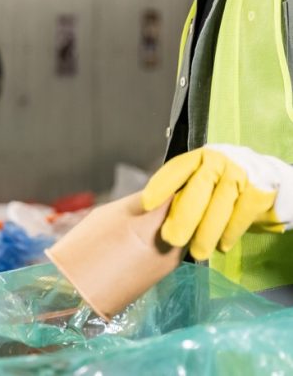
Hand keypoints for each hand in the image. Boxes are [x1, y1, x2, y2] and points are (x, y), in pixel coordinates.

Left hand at [142, 144, 292, 259]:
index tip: (145, 204)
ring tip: (196, 253)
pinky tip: (221, 246)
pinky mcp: (258, 191)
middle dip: (184, 216)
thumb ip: (182, 191)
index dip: (161, 185)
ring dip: (207, 232)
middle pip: (198, 189)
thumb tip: (148, 210)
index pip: (177, 169)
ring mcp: (239, 175)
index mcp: (199, 158)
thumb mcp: (202, 180)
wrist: (264, 179)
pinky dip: (231, 231)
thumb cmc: (222, 183)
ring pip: (220, 205)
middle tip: (170, 239)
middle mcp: (218, 162)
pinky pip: (241, 214)